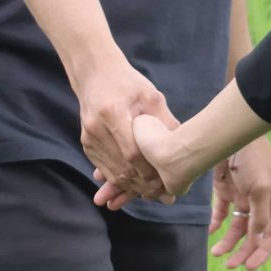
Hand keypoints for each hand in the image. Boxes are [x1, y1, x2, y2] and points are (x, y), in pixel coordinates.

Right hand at [76, 57, 172, 208]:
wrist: (95, 74)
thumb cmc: (128, 83)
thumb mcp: (150, 96)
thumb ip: (164, 121)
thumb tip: (184, 145)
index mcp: (113, 112)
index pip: (133, 152)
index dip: (150, 170)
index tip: (166, 180)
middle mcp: (96, 128)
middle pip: (122, 167)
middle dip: (144, 185)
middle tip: (164, 195)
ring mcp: (89, 137)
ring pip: (112, 172)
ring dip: (133, 187)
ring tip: (154, 196)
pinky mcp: (87, 144)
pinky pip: (105, 169)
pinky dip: (120, 181)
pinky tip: (137, 188)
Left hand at [207, 137, 270, 270]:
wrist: (232, 134)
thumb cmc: (253, 159)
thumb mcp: (260, 188)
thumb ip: (259, 215)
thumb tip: (257, 239)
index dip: (262, 253)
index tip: (248, 267)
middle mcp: (261, 204)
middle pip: (254, 236)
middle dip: (243, 252)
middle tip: (229, 265)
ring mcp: (244, 198)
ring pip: (237, 228)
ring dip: (228, 242)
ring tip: (216, 252)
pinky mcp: (227, 191)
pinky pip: (222, 213)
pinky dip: (217, 224)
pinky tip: (211, 232)